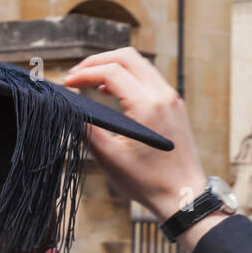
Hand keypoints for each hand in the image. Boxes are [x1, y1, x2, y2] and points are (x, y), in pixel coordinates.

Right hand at [62, 48, 207, 221]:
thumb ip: (88, 129)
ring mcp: (172, 98)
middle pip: (127, 57)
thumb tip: (72, 108)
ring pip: (139, 64)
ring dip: (113, 67)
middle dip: (98, 61)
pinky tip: (111, 92)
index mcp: (147, 106)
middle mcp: (163, 95)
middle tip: (77, 74)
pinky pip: (148, 78)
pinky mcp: (175, 105)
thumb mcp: (109, 159)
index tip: (68, 83)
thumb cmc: (147, 183)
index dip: (85, 73)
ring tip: (90, 81)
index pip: (111, 72)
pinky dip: (127, 77)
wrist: (183, 195)